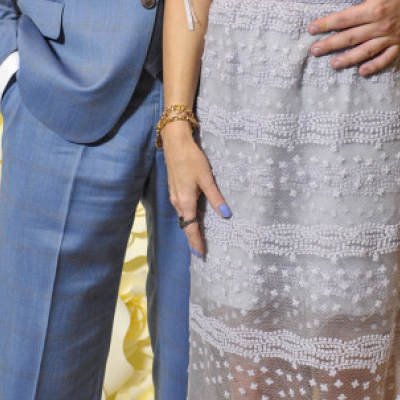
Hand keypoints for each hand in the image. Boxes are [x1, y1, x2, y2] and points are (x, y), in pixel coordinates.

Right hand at [161, 123, 229, 257]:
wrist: (175, 143)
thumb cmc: (191, 159)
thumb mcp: (206, 178)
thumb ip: (215, 197)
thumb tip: (226, 214)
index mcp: (185, 202)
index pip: (191, 228)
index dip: (196, 242)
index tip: (201, 255)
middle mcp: (177, 202)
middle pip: (186, 225)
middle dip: (193, 238)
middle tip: (201, 251)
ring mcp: (174, 196)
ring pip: (183, 217)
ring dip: (190, 228)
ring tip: (199, 237)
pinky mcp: (174, 189)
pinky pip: (181, 209)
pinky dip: (188, 217)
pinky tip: (194, 217)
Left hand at [307, 0, 399, 75]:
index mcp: (375, 7)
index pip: (344, 19)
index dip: (326, 24)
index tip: (312, 29)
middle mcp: (382, 25)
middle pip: (352, 38)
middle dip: (331, 44)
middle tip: (315, 50)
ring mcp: (392, 35)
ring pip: (367, 51)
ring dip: (349, 59)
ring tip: (333, 64)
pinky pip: (387, 57)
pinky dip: (375, 65)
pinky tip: (362, 71)